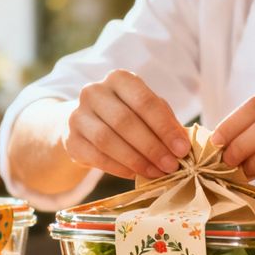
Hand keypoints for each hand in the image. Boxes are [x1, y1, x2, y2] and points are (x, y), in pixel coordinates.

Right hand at [63, 70, 190, 179]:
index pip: (144, 101)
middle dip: (152, 146)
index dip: (165, 127)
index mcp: (118, 79)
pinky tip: (135, 175)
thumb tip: (183, 144)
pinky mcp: (71, 140)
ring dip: (136, 160)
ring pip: (107, 140)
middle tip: (171, 165)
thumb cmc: (126, 114)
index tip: (182, 149)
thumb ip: (165, 122)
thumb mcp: (147, 111)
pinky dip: (119, 168)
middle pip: (125, 121)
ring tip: (156, 173)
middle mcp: (94, 92)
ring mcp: (78, 116)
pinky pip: (96, 157)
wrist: (86, 124)